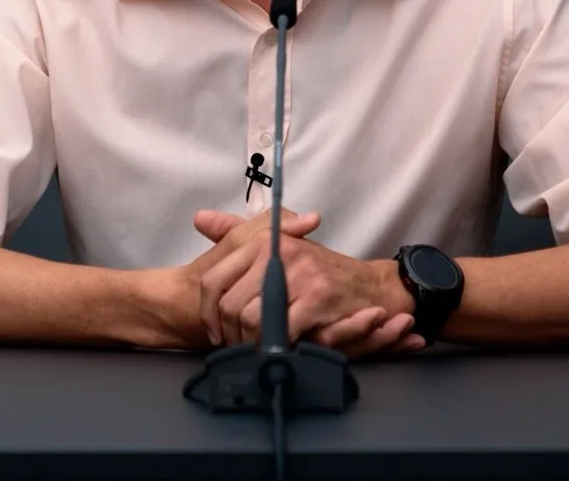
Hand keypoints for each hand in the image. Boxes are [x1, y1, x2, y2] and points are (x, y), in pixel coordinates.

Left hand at [172, 208, 322, 348]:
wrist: (368, 286)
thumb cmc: (317, 271)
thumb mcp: (275, 248)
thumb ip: (236, 234)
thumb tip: (200, 219)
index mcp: (262, 241)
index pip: (214, 279)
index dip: (208, 312)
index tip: (214, 330)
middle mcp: (277, 252)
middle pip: (230, 305)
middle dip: (230, 334)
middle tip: (237, 346)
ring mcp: (299, 274)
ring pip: (251, 319)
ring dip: (250, 342)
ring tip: (256, 348)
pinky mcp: (316, 297)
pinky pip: (280, 329)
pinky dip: (275, 344)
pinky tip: (279, 347)